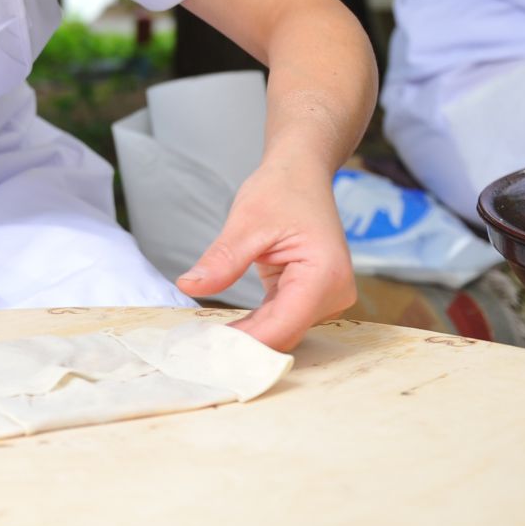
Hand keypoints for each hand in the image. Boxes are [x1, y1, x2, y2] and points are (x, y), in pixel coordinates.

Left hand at [176, 158, 356, 351]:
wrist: (301, 173)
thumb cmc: (282, 190)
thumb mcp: (246, 222)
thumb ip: (222, 259)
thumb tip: (191, 286)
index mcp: (325, 273)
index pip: (284, 324)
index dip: (247, 343)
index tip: (209, 352)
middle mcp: (334, 291)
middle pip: (285, 333)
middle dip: (244, 344)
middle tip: (198, 351)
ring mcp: (326, 297)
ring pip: (283, 331)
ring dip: (248, 337)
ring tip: (206, 344)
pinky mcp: (312, 297)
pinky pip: (281, 319)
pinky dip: (255, 325)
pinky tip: (226, 332)